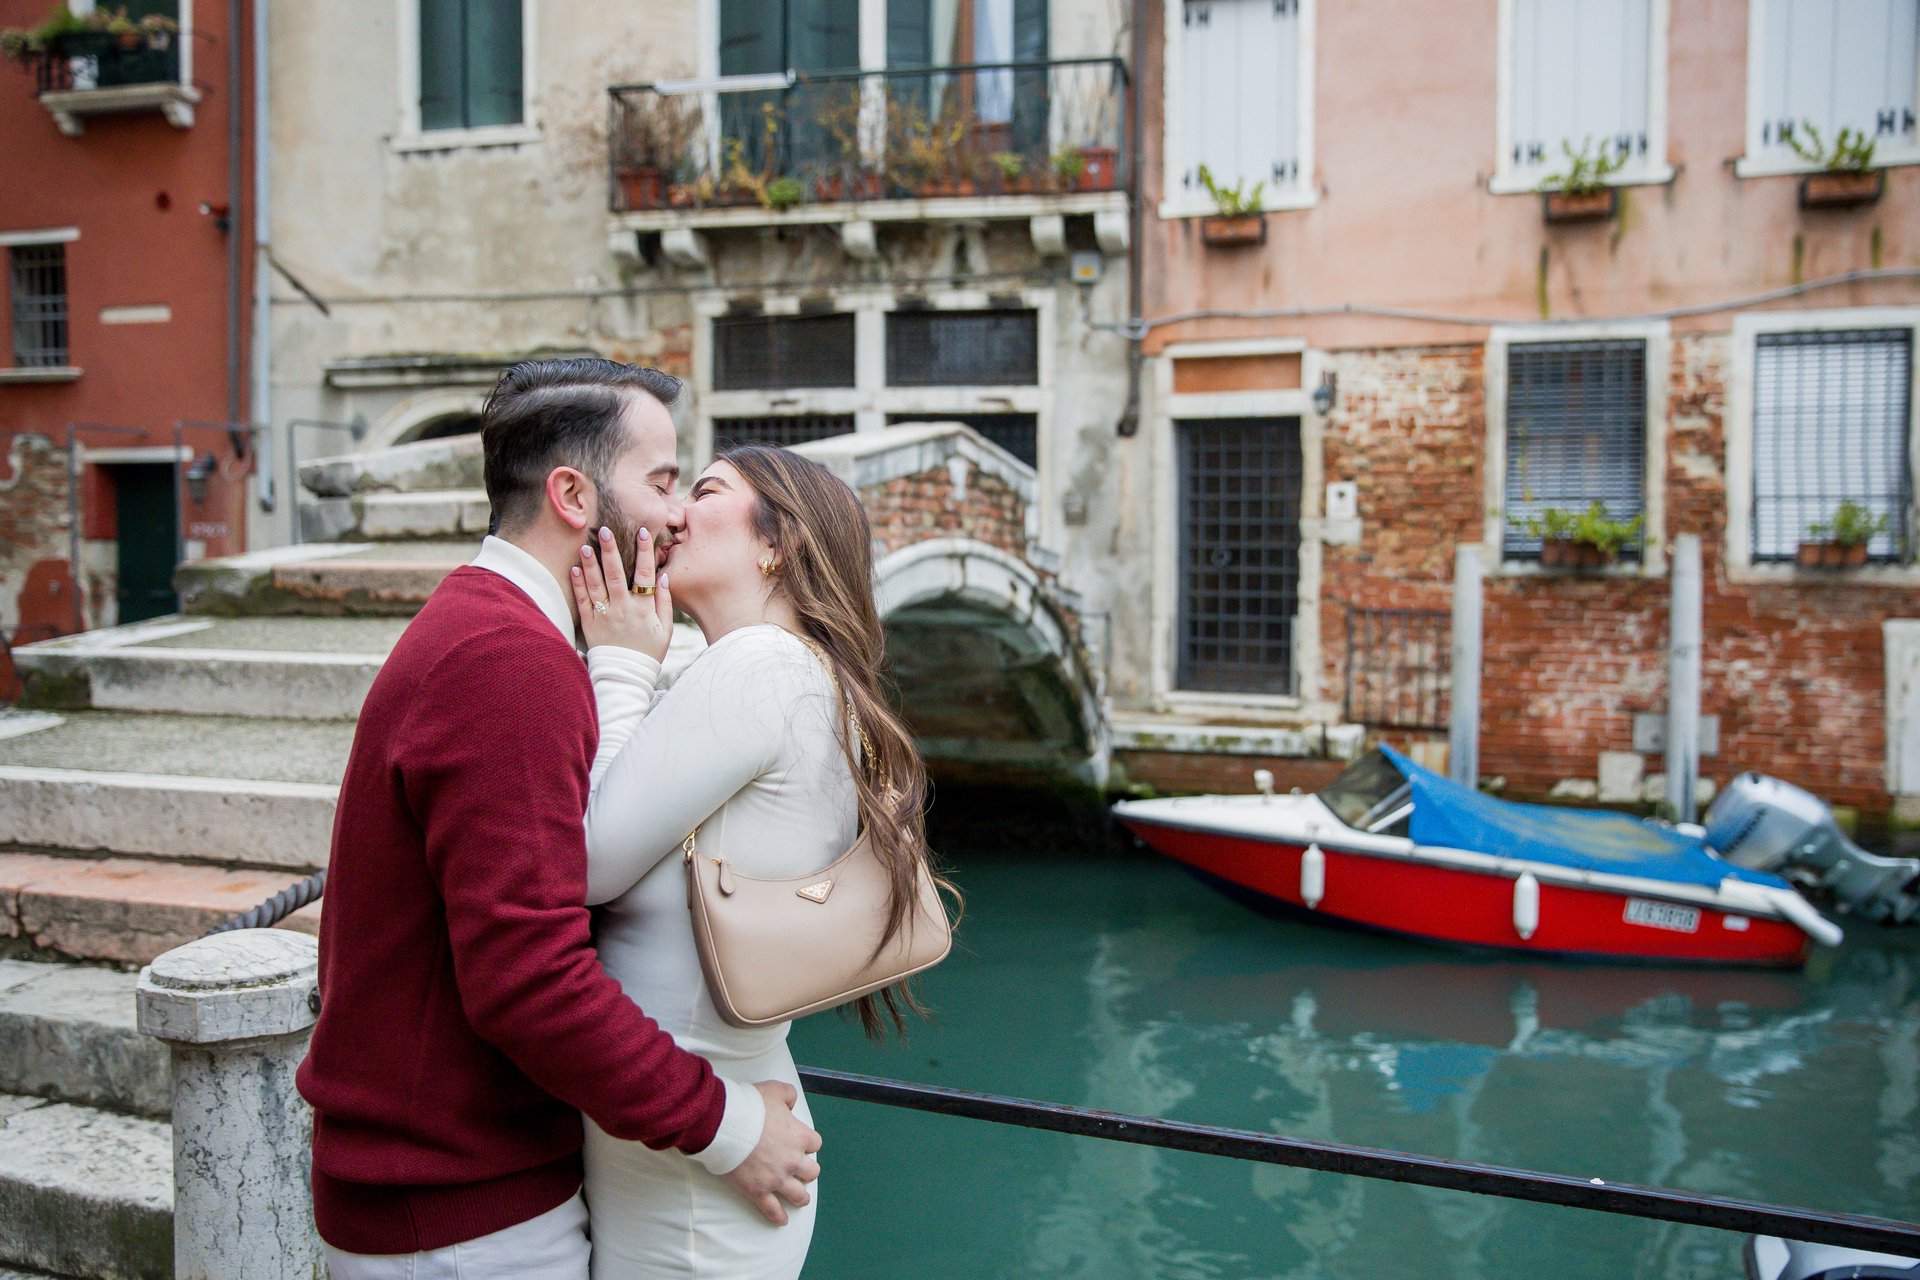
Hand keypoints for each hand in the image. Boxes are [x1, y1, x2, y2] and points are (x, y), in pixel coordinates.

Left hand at [572, 526, 673, 662]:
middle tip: (604, 530)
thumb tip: (663, 578)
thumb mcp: (665, 630)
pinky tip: (574, 569)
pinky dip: (578, 584)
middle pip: (616, 574)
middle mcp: (622, 609)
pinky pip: (583, 601)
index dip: (644, 552)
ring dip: (590, 564)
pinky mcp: (590, 624)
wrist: (626, 676)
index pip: (644, 574)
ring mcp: (604, 616)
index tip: (642, 532)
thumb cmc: (649, 652)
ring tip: (586, 546)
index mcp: (643, 609)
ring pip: (596, 585)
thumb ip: (665, 602)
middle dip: (610, 550)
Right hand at [721, 1081, 821, 1226]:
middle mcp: (792, 1160)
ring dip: (800, 1196)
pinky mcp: (758, 1191)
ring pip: (798, 1194)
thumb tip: (791, 1104)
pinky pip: (772, 1209)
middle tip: (800, 1169)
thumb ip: (788, 1095)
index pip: (815, 1144)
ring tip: (800, 1198)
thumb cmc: (750, 1105)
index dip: (807, 1143)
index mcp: (799, 1137)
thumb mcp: (775, 1090)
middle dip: (807, 1170)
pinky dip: (778, 1216)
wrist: (726, 1124)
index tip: (800, 1143)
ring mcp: (776, 1178)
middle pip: (812, 1172)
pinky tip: (782, 1220)